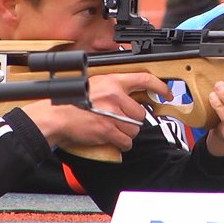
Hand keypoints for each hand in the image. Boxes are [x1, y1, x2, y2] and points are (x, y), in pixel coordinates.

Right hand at [22, 73, 172, 151]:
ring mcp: (112, 114)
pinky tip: (113, 139)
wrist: (56, 117)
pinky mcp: (108, 130)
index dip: (160, 87)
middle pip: (140, 113)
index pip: (144, 79)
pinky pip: (126, 140)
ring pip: (134, 128)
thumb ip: (113, 87)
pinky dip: (122, 143)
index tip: (167, 93)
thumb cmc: (71, 102)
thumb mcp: (94, 85)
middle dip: (132, 120)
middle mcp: (115, 96)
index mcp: (113, 81)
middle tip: (118, 120)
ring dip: (126, 132)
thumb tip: (131, 94)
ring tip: (111, 129)